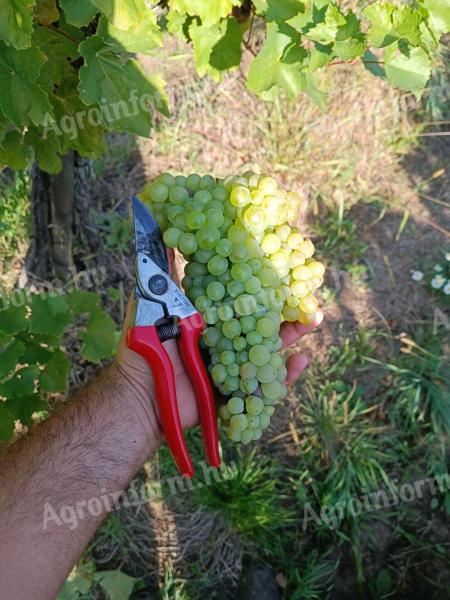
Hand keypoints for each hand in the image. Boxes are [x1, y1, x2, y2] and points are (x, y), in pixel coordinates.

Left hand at [114, 251, 322, 443]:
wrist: (140, 397)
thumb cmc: (142, 349)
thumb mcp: (150, 303)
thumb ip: (162, 275)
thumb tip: (165, 235)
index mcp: (207, 316)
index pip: (239, 296)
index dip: (259, 282)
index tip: (279, 265)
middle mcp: (222, 338)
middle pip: (260, 320)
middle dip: (285, 306)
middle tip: (307, 290)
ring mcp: (231, 365)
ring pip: (268, 348)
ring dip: (292, 334)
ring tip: (314, 317)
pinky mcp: (236, 390)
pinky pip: (265, 385)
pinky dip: (285, 376)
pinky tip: (301, 361)